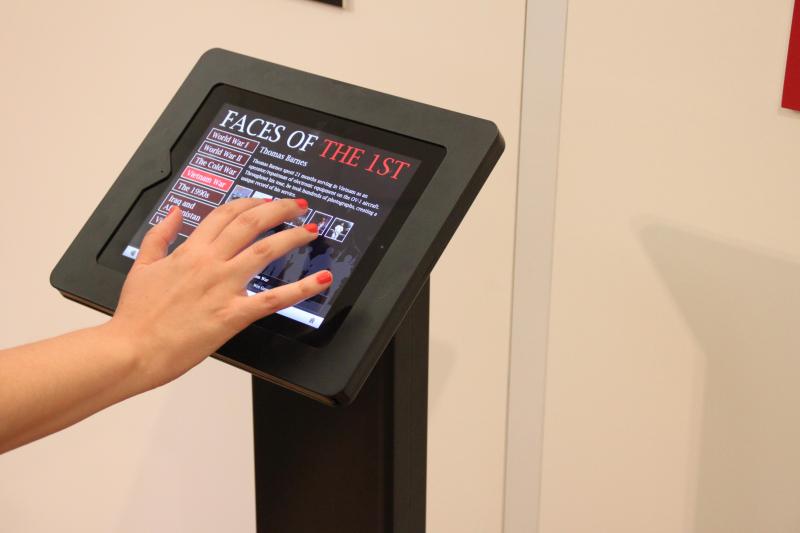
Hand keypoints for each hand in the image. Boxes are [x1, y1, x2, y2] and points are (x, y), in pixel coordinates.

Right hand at [108, 198, 331, 388]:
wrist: (130, 350)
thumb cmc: (135, 315)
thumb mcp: (141, 266)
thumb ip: (159, 236)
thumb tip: (176, 213)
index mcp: (189, 251)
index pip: (225, 214)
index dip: (250, 203)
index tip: (266, 201)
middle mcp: (210, 263)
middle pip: (251, 224)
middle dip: (279, 210)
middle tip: (298, 207)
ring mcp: (223, 287)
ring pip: (266, 252)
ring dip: (293, 237)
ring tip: (311, 231)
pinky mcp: (233, 315)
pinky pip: (274, 299)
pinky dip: (301, 288)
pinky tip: (320, 279)